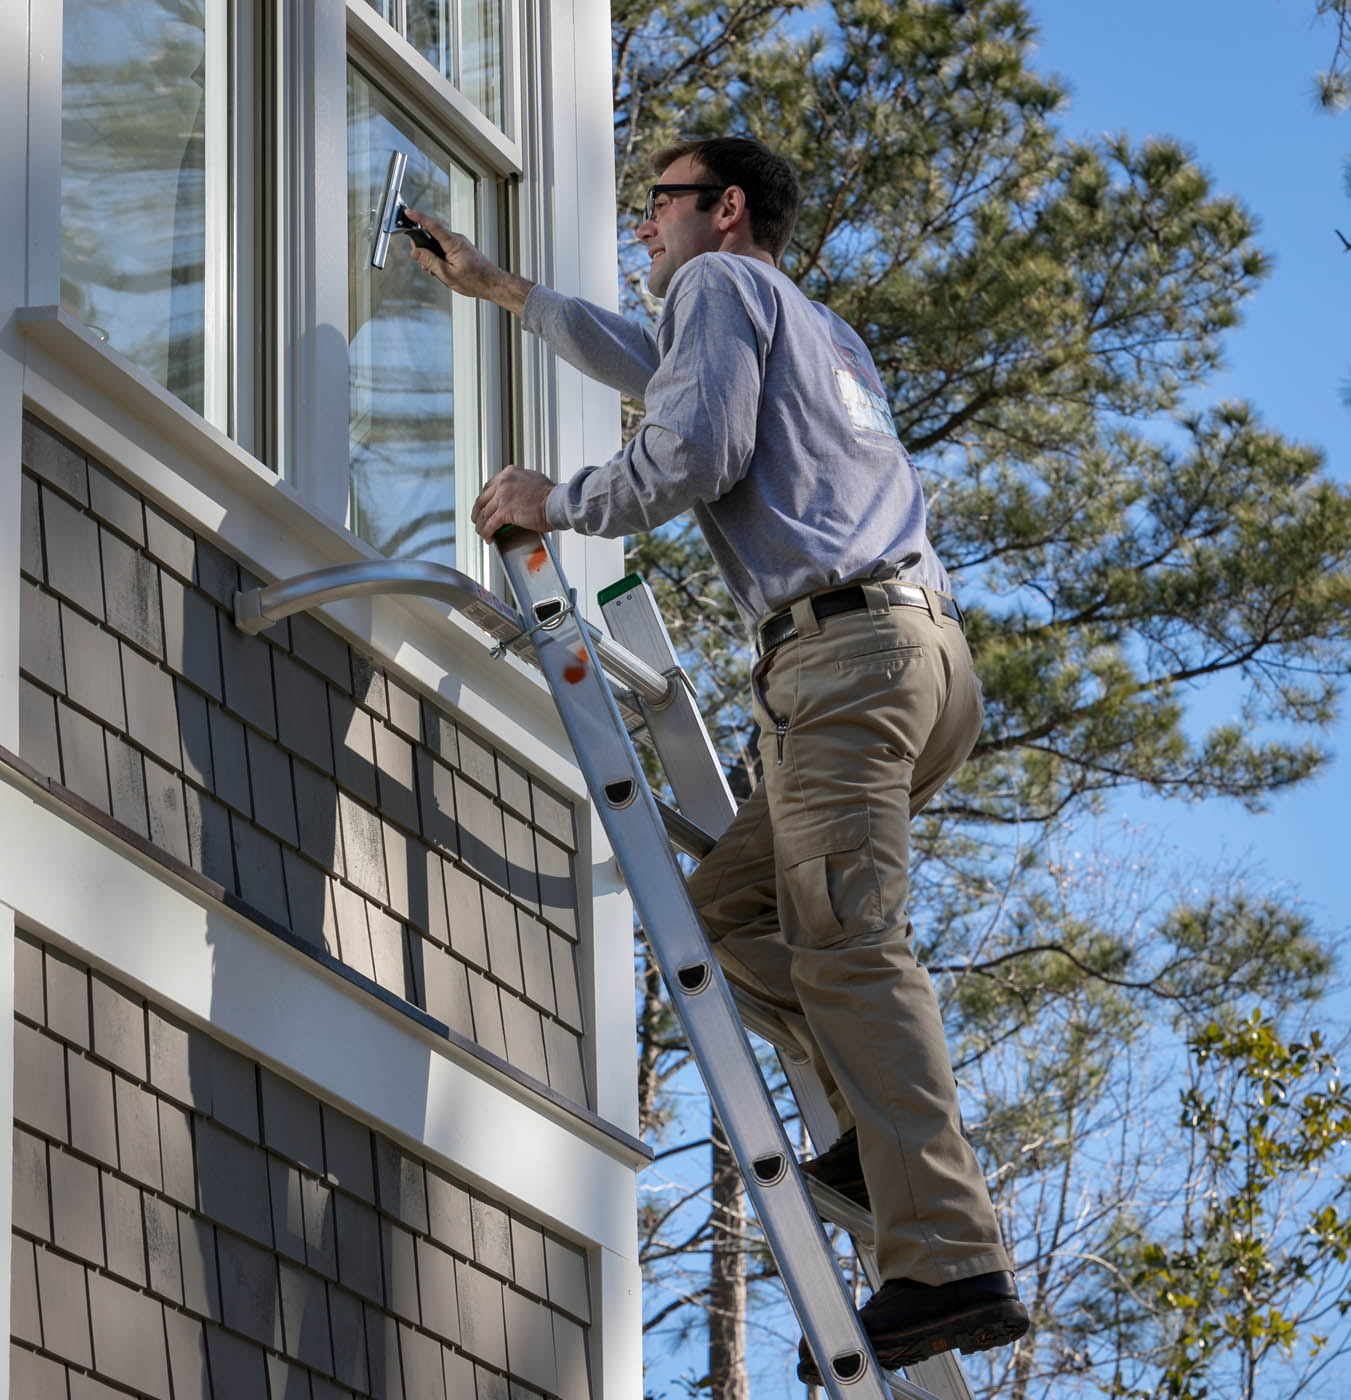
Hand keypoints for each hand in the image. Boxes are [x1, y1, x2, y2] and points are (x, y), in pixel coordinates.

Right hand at [404, 209, 532, 313]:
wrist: (493, 283)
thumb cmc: (475, 281)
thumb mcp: (447, 274)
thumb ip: (430, 261)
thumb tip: (416, 252)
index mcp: (453, 243)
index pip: (433, 226)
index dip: (419, 218)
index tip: (409, 212)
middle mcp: (456, 239)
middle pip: (432, 236)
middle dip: (423, 250)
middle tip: (424, 265)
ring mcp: (459, 243)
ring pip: (437, 245)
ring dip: (432, 257)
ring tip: (436, 272)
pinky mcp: (461, 249)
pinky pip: (444, 248)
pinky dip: (439, 257)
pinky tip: (442, 270)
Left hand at [471, 466, 555, 539]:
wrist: (558, 503)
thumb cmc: (552, 496)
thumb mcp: (534, 481)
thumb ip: (521, 485)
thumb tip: (517, 496)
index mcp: (510, 473)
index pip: (489, 486)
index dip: (485, 499)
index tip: (485, 506)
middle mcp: (504, 482)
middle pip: (482, 499)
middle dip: (478, 512)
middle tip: (478, 520)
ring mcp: (502, 496)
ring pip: (484, 513)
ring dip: (481, 525)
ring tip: (482, 532)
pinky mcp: (504, 511)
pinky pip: (490, 524)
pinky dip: (487, 533)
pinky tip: (488, 538)